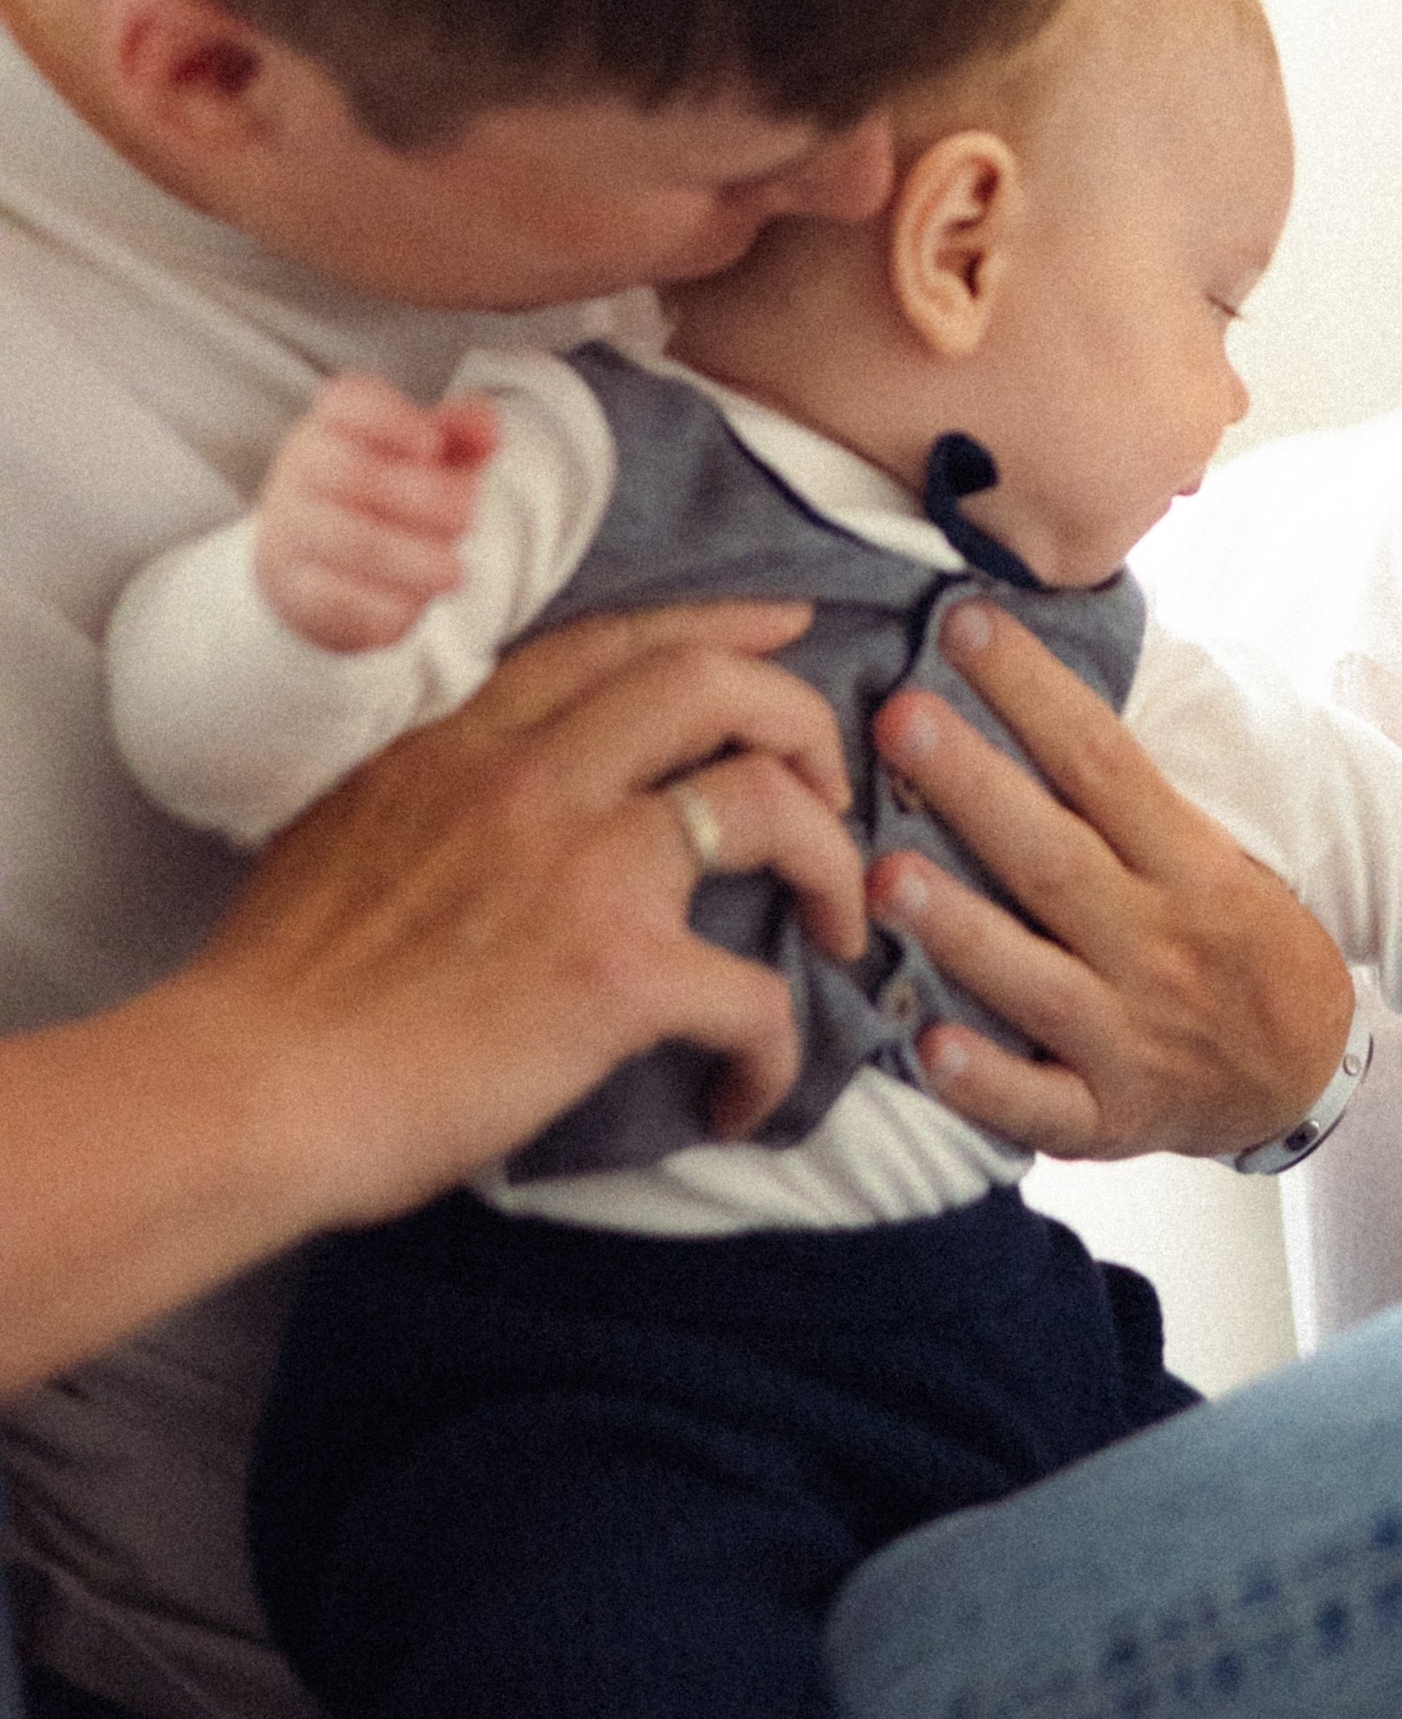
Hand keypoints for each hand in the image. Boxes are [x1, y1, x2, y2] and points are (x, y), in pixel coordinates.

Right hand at [176, 600, 870, 1222]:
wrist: (248, 1088)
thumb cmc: (279, 991)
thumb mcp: (348, 827)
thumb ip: (433, 797)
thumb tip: (481, 827)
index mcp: (463, 741)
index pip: (615, 643)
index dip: (717, 627)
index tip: (782, 628)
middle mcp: (531, 778)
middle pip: (713, 684)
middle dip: (801, 718)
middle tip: (831, 782)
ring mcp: (585, 866)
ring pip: (769, 804)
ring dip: (829, 860)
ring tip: (836, 920)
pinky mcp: (620, 972)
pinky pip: (757, 992)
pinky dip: (778, 1048)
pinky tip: (749, 1092)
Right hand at [253, 370, 502, 649]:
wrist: (317, 565)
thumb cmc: (385, 493)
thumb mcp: (425, 456)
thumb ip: (461, 432)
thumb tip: (490, 431)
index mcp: (333, 425)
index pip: (346, 402)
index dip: (389, 418)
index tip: (432, 443)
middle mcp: (302, 472)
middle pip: (347, 471)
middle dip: (418, 494)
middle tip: (469, 512)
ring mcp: (293, 532)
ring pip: (343, 539)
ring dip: (408, 557)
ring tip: (455, 572)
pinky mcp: (297, 591)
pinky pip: (332, 597)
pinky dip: (381, 603)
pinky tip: (419, 604)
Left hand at [867, 600, 1353, 1158]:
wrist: (1302, 1072)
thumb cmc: (1234, 937)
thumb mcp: (1211, 851)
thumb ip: (1125, 792)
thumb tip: (1028, 683)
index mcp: (1191, 864)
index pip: (1104, 761)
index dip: (1034, 690)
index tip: (966, 623)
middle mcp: (1159, 944)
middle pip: (1057, 857)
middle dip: (976, 786)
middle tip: (899, 716)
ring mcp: (1131, 1036)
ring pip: (1036, 979)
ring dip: (959, 928)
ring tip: (882, 874)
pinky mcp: (1106, 1117)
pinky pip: (1040, 1104)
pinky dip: (987, 1081)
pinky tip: (928, 1044)